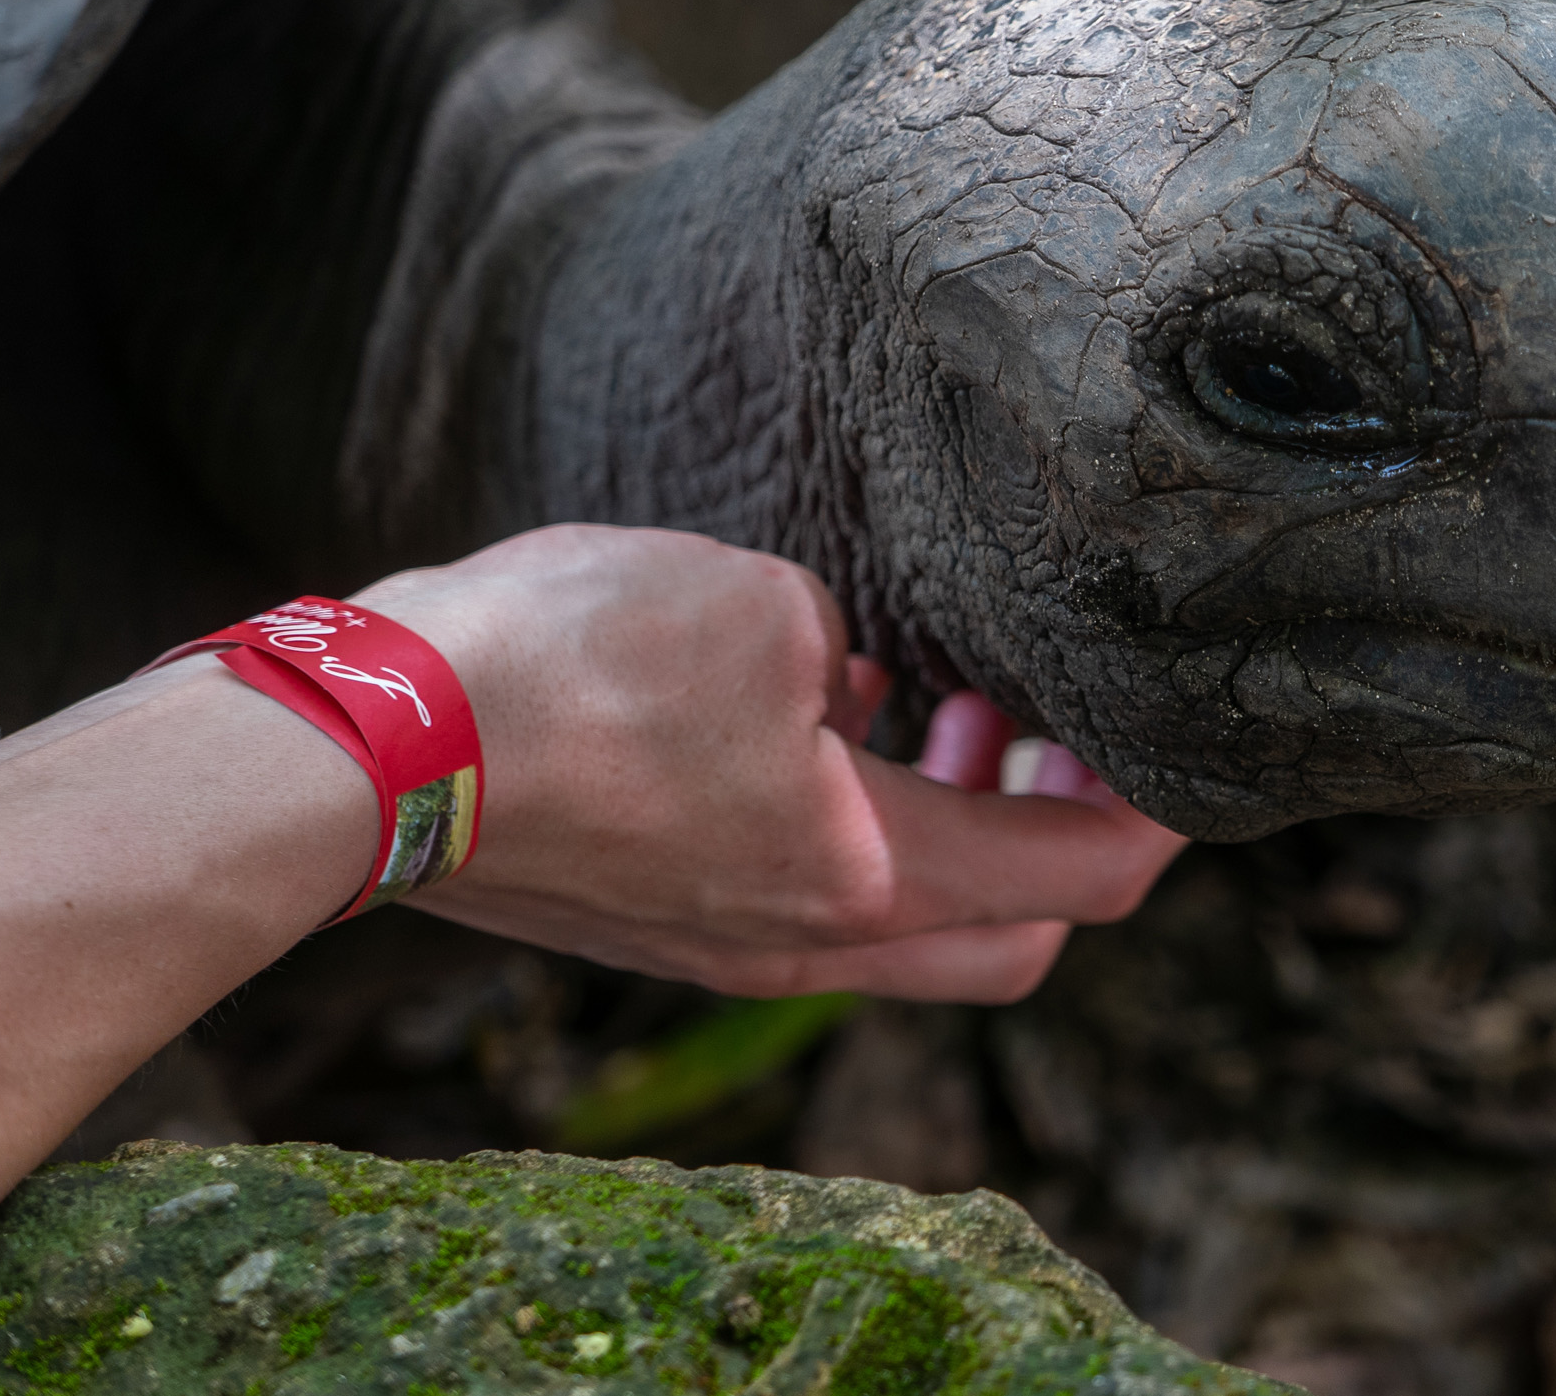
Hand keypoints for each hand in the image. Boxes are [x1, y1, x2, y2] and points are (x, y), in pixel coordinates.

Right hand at [353, 524, 1185, 1000]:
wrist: (377, 751)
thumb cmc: (572, 667)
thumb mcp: (763, 607)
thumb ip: (849, 649)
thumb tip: (850, 680)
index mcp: (874, 874)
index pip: (1083, 873)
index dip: (1156, 810)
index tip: (1178, 736)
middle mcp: (815, 941)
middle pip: (1017, 938)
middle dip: (1064, 833)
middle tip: (1044, 722)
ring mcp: (734, 948)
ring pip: (913, 926)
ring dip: (959, 826)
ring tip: (945, 700)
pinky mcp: (665, 923)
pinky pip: (813, 897)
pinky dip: (860, 826)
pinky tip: (822, 717)